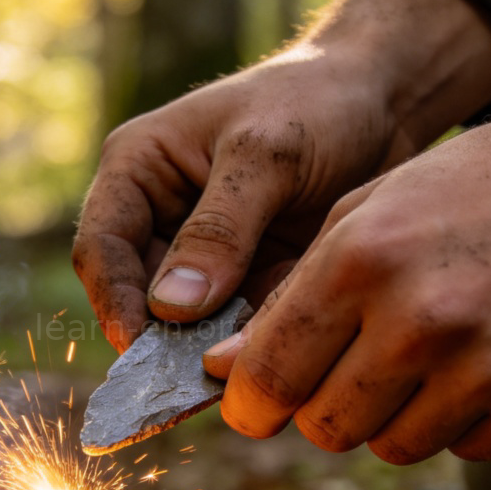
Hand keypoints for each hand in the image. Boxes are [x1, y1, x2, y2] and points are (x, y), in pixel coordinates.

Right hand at [73, 0, 490, 350]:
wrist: (387, 100)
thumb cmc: (316, 101)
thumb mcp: (266, 153)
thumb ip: (220, 229)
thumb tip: (171, 309)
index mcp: (140, 171)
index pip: (102, 247)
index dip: (115, 302)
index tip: (143, 349)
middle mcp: (163, 218)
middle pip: (139, 297)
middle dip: (160, 343)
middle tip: (184, 388)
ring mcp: (207, 256)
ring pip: (187, 324)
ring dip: (203, 356)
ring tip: (228, 390)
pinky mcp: (249, 282)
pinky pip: (235, 330)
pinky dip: (245, 353)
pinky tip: (264, 374)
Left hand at [204, 46, 490, 462]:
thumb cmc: (478, 187)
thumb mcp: (368, 213)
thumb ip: (289, 297)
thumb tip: (221, 372)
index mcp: (362, 259)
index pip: (267, 375)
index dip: (248, 402)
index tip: (253, 403)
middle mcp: (420, 321)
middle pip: (324, 426)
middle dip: (321, 405)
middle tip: (349, 366)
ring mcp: (489, 369)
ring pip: (390, 447)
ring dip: (390, 414)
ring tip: (423, 354)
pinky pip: (464, 449)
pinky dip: (459, 419)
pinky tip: (481, 362)